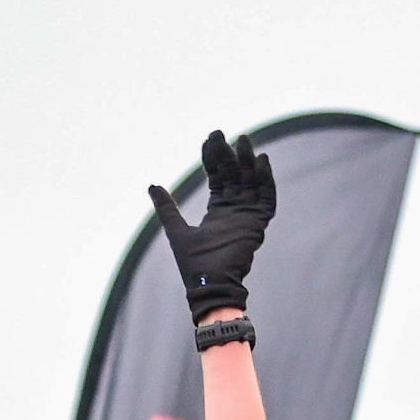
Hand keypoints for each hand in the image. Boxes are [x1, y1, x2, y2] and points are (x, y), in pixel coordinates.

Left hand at [151, 129, 276, 319]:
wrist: (208, 285)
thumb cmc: (193, 265)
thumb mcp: (176, 230)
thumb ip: (167, 208)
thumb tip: (152, 185)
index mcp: (219, 210)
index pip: (219, 177)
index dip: (214, 158)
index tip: (210, 139)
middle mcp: (235, 211)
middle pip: (236, 176)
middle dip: (231, 155)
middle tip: (225, 134)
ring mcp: (247, 217)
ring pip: (252, 183)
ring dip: (249, 163)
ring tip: (245, 142)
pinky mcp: (257, 225)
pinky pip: (266, 199)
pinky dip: (266, 181)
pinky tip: (261, 163)